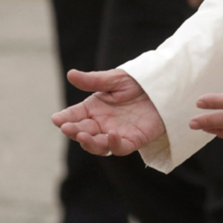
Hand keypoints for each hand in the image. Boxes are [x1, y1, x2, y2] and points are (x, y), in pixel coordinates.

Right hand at [51, 69, 165, 155]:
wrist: (165, 86)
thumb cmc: (138, 82)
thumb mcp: (115, 79)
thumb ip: (94, 80)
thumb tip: (70, 74)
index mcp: (93, 108)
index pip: (74, 116)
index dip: (64, 119)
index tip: (56, 119)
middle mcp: (101, 123)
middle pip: (83, 132)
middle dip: (74, 131)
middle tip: (67, 128)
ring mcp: (116, 133)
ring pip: (98, 145)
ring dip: (89, 142)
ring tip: (83, 135)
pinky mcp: (133, 140)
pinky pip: (120, 148)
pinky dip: (113, 144)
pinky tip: (111, 135)